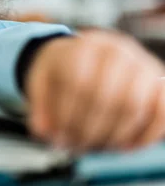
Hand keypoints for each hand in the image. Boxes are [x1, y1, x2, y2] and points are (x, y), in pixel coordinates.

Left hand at [25, 29, 164, 151]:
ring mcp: (142, 63)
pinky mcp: (160, 80)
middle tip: (75, 146)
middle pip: (106, 95)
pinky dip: (146, 135)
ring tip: (95, 146)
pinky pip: (161, 111)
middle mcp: (117, 49)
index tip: (57, 135)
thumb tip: (42, 130)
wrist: (86, 52)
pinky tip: (124, 146)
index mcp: (84, 45)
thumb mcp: (42, 79)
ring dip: (113, 136)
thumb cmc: (63, 69)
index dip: (66, 114)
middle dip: (88, 129)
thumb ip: (39, 103)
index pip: (77, 80)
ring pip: (134, 106)